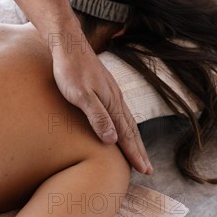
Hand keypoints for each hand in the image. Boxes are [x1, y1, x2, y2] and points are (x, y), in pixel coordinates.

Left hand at [51, 42, 152, 173]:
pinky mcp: (105, 87)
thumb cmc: (70, 71)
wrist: (69, 44)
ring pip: (127, 120)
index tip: (145, 171)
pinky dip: (125, 125)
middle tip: (148, 170)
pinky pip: (120, 112)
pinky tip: (122, 126)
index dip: (134, 153)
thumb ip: (96, 116)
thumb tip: (112, 140)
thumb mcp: (80, 96)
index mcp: (112, 103)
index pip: (126, 134)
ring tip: (138, 153)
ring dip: (134, 139)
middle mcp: (116, 99)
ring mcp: (112, 92)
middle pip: (131, 129)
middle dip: (139, 150)